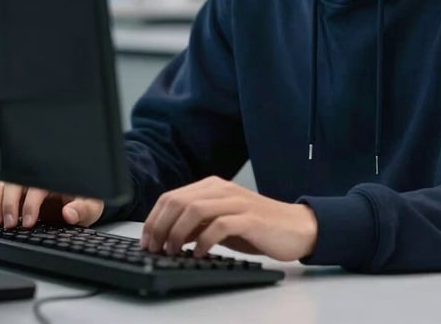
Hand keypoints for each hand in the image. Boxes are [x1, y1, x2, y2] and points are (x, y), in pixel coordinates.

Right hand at [0, 181, 104, 229]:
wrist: (77, 205)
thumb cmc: (84, 202)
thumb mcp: (91, 207)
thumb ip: (82, 210)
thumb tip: (69, 213)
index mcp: (56, 178)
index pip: (38, 186)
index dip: (31, 204)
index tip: (29, 222)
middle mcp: (39, 178)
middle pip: (16, 182)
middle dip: (10, 203)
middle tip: (9, 224)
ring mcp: (26, 183)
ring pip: (4, 185)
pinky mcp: (16, 191)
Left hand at [141, 176, 317, 261]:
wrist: (294, 227)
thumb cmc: (256, 227)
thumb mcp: (220, 222)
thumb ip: (196, 224)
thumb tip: (166, 235)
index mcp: (213, 186)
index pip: (172, 196)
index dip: (154, 219)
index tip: (146, 240)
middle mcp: (222, 189)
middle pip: (179, 201)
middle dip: (160, 227)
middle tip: (155, 248)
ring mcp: (236, 202)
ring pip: (195, 209)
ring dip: (177, 233)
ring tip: (174, 252)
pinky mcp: (249, 218)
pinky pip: (219, 225)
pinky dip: (203, 241)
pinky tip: (199, 253)